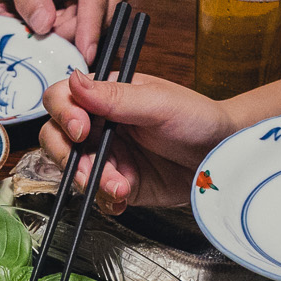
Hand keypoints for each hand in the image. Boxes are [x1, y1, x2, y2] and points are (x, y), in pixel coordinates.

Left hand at [0, 0, 133, 62]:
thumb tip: (44, 26)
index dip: (89, 29)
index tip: (86, 56)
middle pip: (102, 15)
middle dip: (71, 30)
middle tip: (39, 28)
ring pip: (102, 22)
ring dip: (72, 28)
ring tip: (46, 13)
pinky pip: (99, 21)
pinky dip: (76, 25)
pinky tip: (59, 12)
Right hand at [37, 71, 234, 211]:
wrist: (224, 157)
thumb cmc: (199, 119)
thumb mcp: (158, 103)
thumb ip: (115, 96)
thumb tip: (76, 80)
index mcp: (105, 96)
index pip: (62, 99)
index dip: (63, 115)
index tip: (81, 130)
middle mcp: (100, 125)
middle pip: (56, 138)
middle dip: (69, 157)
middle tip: (90, 169)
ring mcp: (107, 156)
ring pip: (73, 170)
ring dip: (92, 182)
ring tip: (121, 187)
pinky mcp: (118, 183)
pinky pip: (96, 195)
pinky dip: (104, 200)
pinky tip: (123, 198)